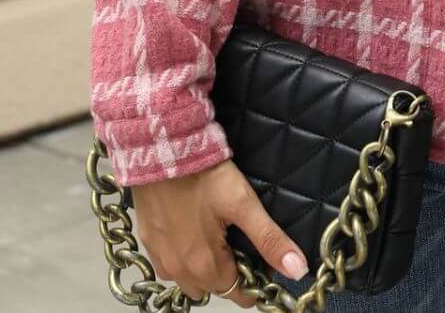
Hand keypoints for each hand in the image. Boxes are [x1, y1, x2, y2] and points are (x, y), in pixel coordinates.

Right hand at [131, 157, 310, 305]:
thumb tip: (298, 270)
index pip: (236, 294)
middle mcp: (179, 271)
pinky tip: (192, 233)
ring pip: (189, 281)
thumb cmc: (206, 177)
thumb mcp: (243, 204)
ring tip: (217, 238)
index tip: (262, 263)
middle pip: (213, 288)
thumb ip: (269, 239)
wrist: (163, 151)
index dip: (253, 282)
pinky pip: (168, 266)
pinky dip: (183, 259)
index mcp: (205, 267)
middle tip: (241, 243)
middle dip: (230, 274)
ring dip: (205, 270)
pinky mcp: (147, 242)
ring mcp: (159, 259)